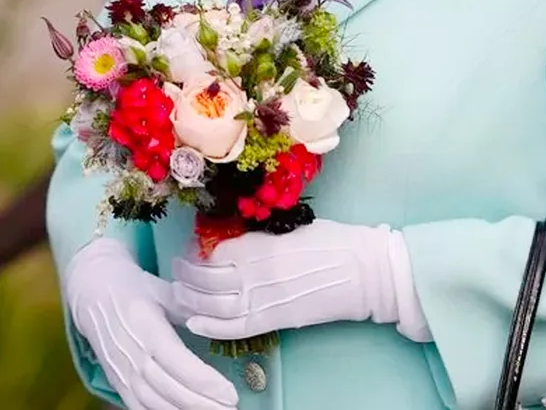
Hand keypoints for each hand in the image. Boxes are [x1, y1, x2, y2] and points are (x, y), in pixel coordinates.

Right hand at [65, 238, 238, 409]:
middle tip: (231, 408)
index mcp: (147, 328)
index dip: (205, 382)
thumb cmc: (135, 288)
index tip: (230, 393)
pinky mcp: (117, 382)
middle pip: (170, 390)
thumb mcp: (162, 289)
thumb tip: (215, 316)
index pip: (180, 363)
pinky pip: (139, 407)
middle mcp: (134, 355)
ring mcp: (123, 372)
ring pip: (156, 403)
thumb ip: (187, 306)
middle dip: (202, 404)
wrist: (93, 294)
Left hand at [171, 219, 430, 342]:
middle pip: (208, 278)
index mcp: (263, 243)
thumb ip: (262, 234)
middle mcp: (257, 272)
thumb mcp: (293, 227)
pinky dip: (210, 326)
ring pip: (215, 303)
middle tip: (175, 271)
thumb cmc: (333, 242)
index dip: (197, 250)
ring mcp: (265, 299)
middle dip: (186, 276)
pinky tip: (194, 322)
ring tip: (179, 294)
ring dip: (191, 300)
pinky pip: (234, 327)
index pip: (216, 249)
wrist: (363, 272)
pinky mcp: (275, 320)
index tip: (189, 248)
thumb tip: (234, 237)